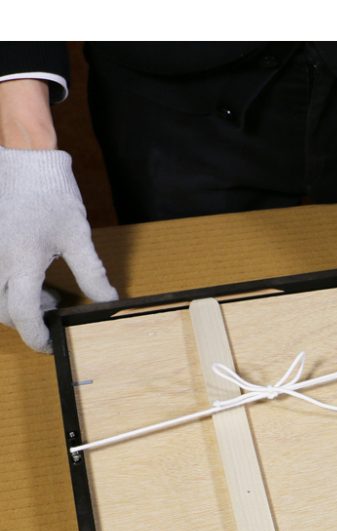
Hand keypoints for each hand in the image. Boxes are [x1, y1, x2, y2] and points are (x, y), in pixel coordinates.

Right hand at [0, 146, 117, 352]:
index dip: (37, 336)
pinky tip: (29, 277)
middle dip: (27, 321)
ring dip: (16, 305)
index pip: (23, 314)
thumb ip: (92, 274)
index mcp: (22, 261)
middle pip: (5, 311)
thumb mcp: (78, 237)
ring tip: (45, 294)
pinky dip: (7, 286)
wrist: (24, 160)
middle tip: (53, 314)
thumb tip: (107, 302)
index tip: (50, 345)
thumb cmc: (52, 194)